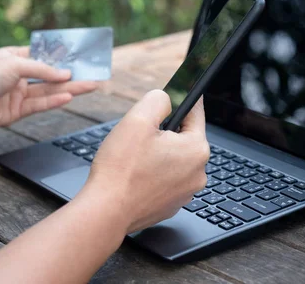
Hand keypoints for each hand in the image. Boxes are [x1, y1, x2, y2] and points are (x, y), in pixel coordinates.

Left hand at [0, 46, 98, 129]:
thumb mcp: (15, 64)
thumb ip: (42, 70)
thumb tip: (65, 74)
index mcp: (13, 57)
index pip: (42, 55)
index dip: (61, 57)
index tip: (80, 56)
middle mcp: (17, 75)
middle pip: (50, 75)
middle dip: (71, 75)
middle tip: (93, 74)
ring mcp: (18, 94)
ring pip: (49, 90)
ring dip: (70, 88)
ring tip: (91, 86)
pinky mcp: (17, 111)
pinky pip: (40, 104)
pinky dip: (55, 101)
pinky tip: (70, 97)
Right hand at [82, 90, 209, 232]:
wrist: (106, 211)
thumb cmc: (121, 168)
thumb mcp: (138, 118)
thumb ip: (158, 99)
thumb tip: (168, 98)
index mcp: (196, 149)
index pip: (195, 113)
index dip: (181, 101)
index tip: (176, 93)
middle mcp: (198, 172)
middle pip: (183, 138)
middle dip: (163, 132)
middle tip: (139, 135)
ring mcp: (186, 191)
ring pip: (173, 159)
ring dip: (157, 153)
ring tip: (134, 157)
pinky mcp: (171, 204)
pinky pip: (166, 178)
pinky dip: (153, 173)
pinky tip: (135, 174)